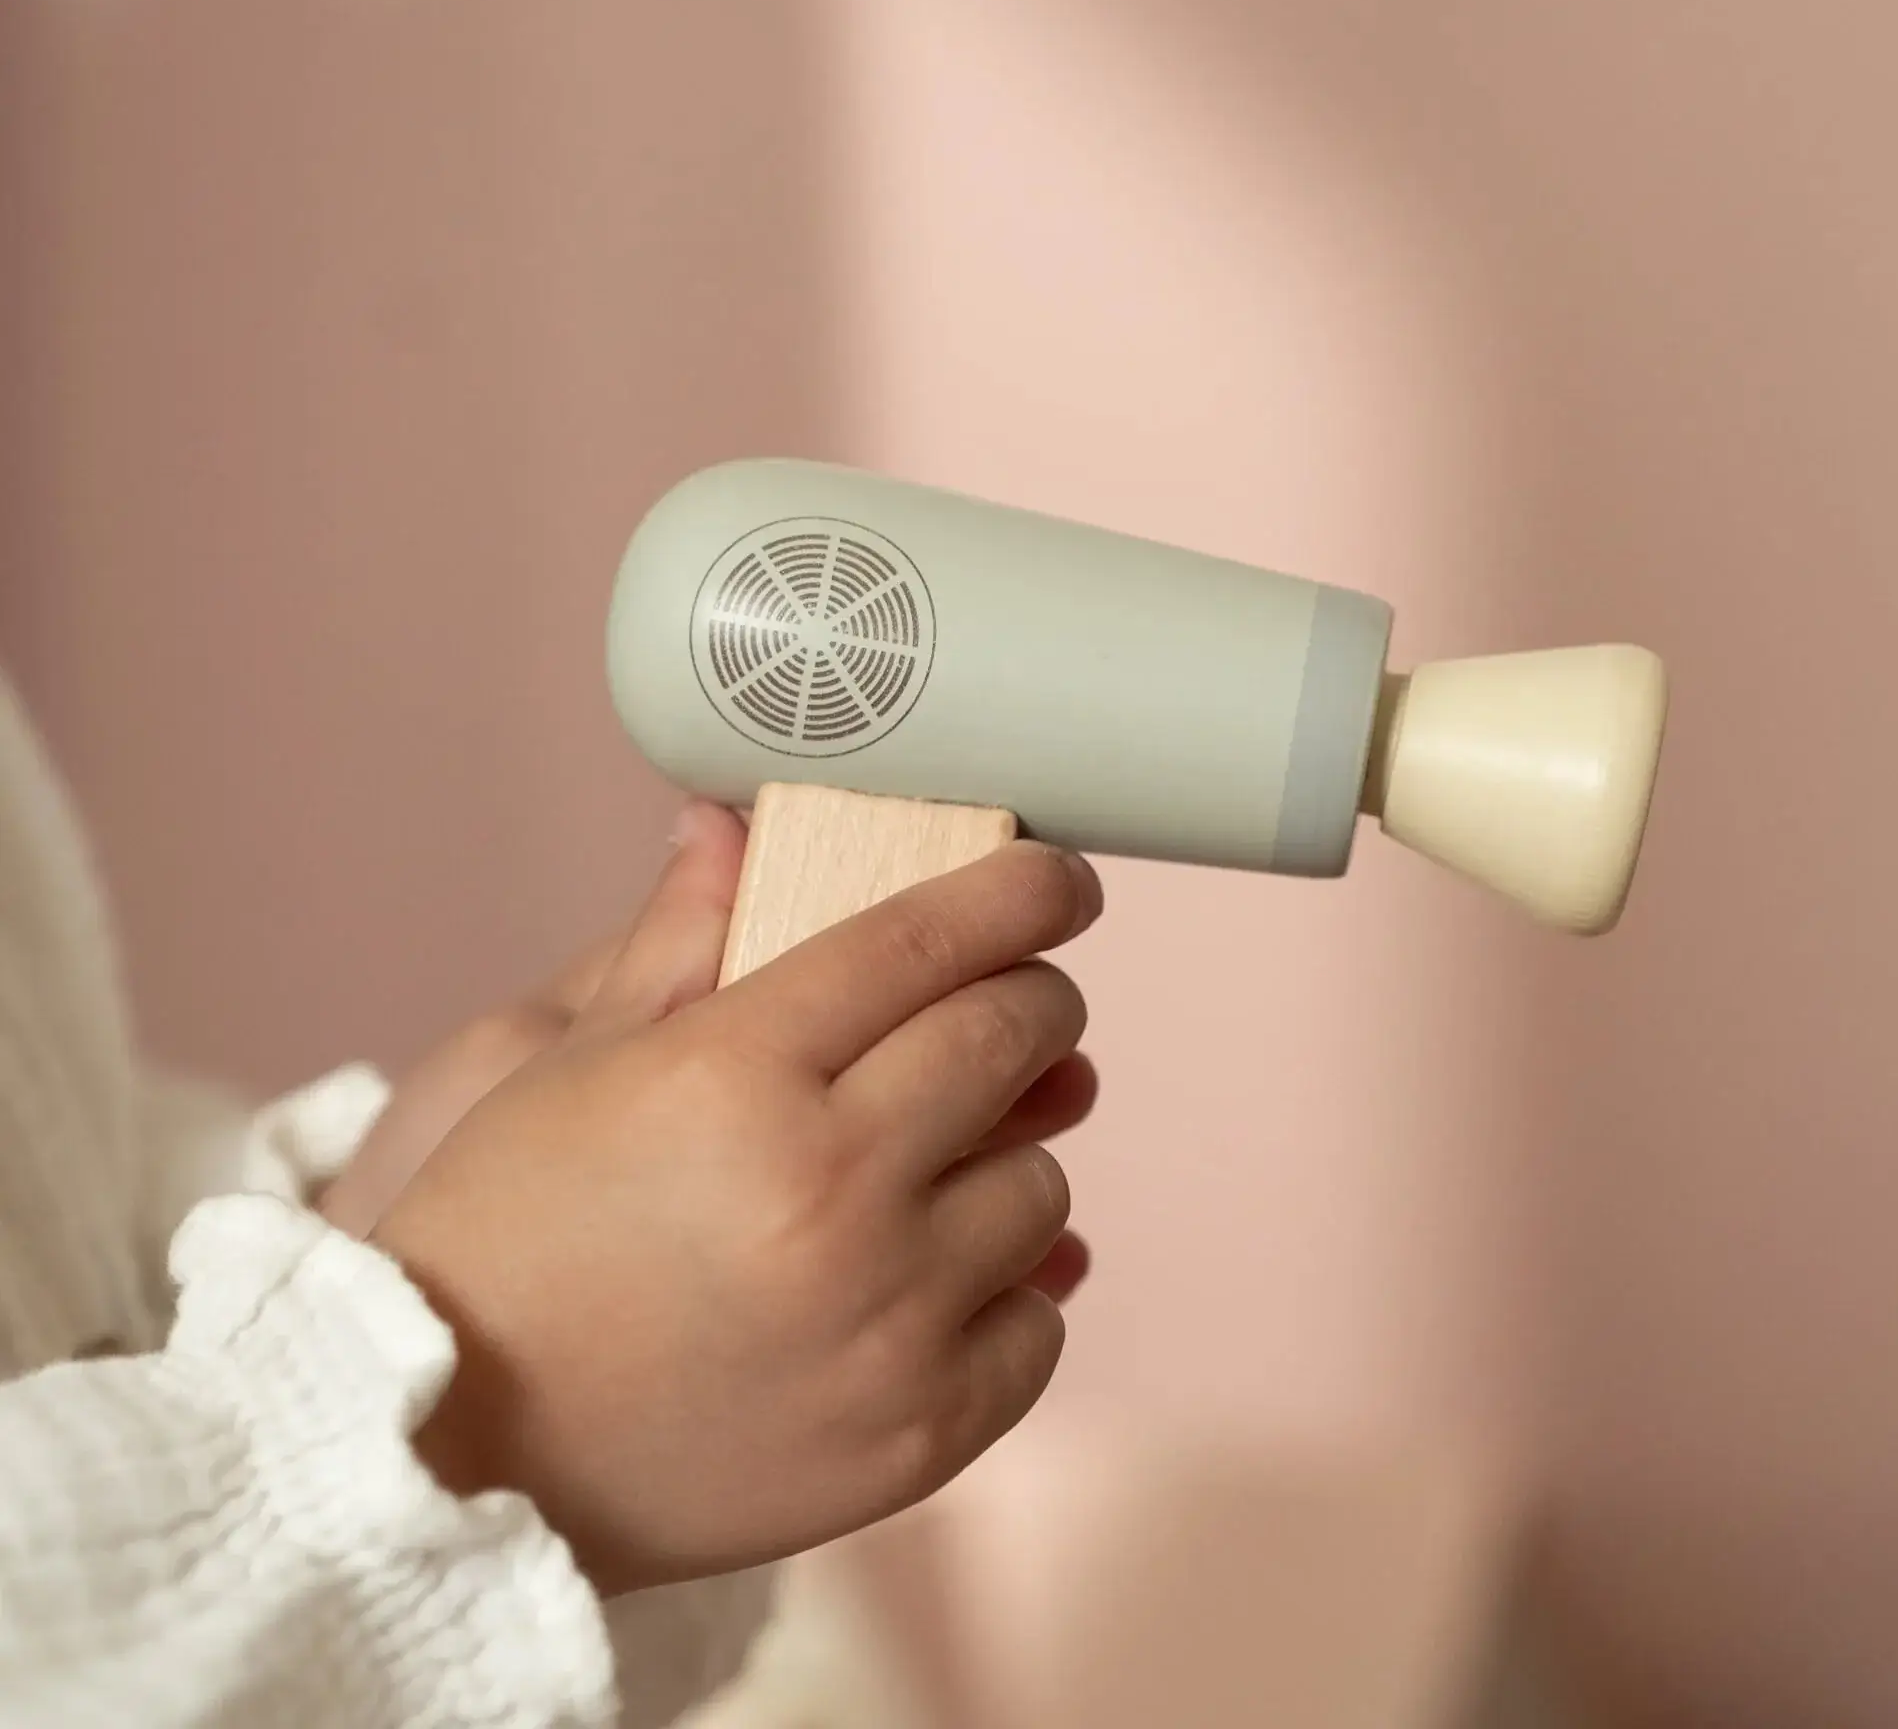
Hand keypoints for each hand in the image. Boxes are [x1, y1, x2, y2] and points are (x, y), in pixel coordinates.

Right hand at [374, 838, 1104, 1594]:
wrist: (458, 1457)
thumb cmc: (506, 1237)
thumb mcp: (571, 1062)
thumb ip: (678, 937)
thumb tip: (726, 823)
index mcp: (738, 1073)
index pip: (924, 939)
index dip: (1016, 892)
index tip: (1055, 881)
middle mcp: (829, 1187)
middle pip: (1010, 1040)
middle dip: (1035, 1002)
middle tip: (1022, 1003)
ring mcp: (885, 1319)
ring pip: (1043, 1184)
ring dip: (1011, 1154)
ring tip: (945, 1162)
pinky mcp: (918, 1433)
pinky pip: (1040, 1323)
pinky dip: (1009, 1289)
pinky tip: (941, 1276)